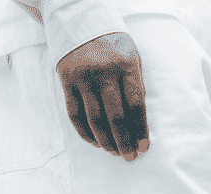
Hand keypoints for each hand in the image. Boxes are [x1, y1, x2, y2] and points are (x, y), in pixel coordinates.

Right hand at [57, 32, 148, 159]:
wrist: (80, 19)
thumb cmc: (113, 43)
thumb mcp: (131, 57)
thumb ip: (135, 84)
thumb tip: (138, 119)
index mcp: (125, 65)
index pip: (135, 105)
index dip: (140, 130)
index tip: (144, 148)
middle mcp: (103, 72)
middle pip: (115, 117)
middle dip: (123, 141)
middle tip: (129, 157)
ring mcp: (83, 77)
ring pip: (94, 119)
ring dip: (105, 140)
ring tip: (113, 152)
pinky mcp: (66, 81)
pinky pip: (75, 114)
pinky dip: (85, 132)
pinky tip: (94, 142)